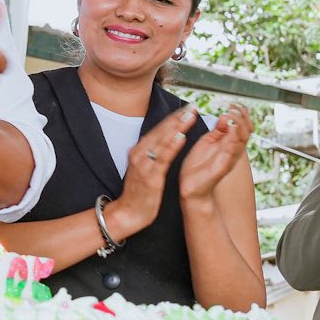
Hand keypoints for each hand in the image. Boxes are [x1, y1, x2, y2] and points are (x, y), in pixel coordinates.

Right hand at [103, 106, 197, 241]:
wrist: (127, 213)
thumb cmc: (138, 192)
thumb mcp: (143, 169)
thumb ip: (151, 155)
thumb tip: (163, 143)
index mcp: (138, 151)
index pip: (158, 130)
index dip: (173, 118)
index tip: (186, 108)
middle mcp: (139, 154)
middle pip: (160, 132)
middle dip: (177, 118)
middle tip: (192, 106)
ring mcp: (144, 165)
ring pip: (162, 141)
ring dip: (177, 127)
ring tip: (189, 116)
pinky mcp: (150, 177)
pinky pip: (162, 158)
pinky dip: (171, 146)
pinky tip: (180, 137)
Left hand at [180, 103, 251, 201]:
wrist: (191, 189)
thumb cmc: (199, 167)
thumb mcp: (208, 143)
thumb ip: (217, 131)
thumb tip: (225, 116)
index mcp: (228, 144)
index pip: (242, 126)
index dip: (241, 114)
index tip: (234, 103)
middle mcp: (232, 151)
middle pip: (246, 131)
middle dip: (241, 117)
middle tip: (233, 106)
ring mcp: (229, 159)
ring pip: (241, 139)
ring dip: (239, 125)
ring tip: (232, 114)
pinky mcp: (222, 167)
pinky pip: (232, 152)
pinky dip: (233, 139)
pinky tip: (230, 129)